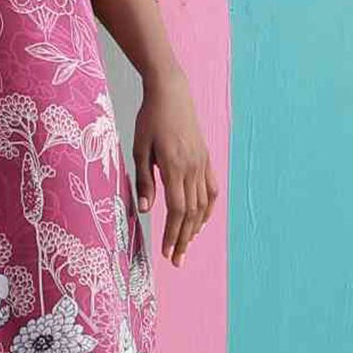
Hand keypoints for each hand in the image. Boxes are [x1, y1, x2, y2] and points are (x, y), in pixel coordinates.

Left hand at [132, 71, 217, 267]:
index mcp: (174, 167)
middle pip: (191, 213)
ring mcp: (202, 164)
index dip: (172, 233)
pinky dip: (207, 209)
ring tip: (186, 246)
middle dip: (183, 239)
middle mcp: (192, 168)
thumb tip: (145, 210)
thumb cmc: (150, 119)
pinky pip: (211, 190)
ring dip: (194, 228)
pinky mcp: (206, 159)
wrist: (171, 93)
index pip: (177, 209)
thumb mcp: (140, 148)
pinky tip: (200, 222)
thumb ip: (144, 181)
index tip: (166, 252)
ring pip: (203, 205)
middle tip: (176, 260)